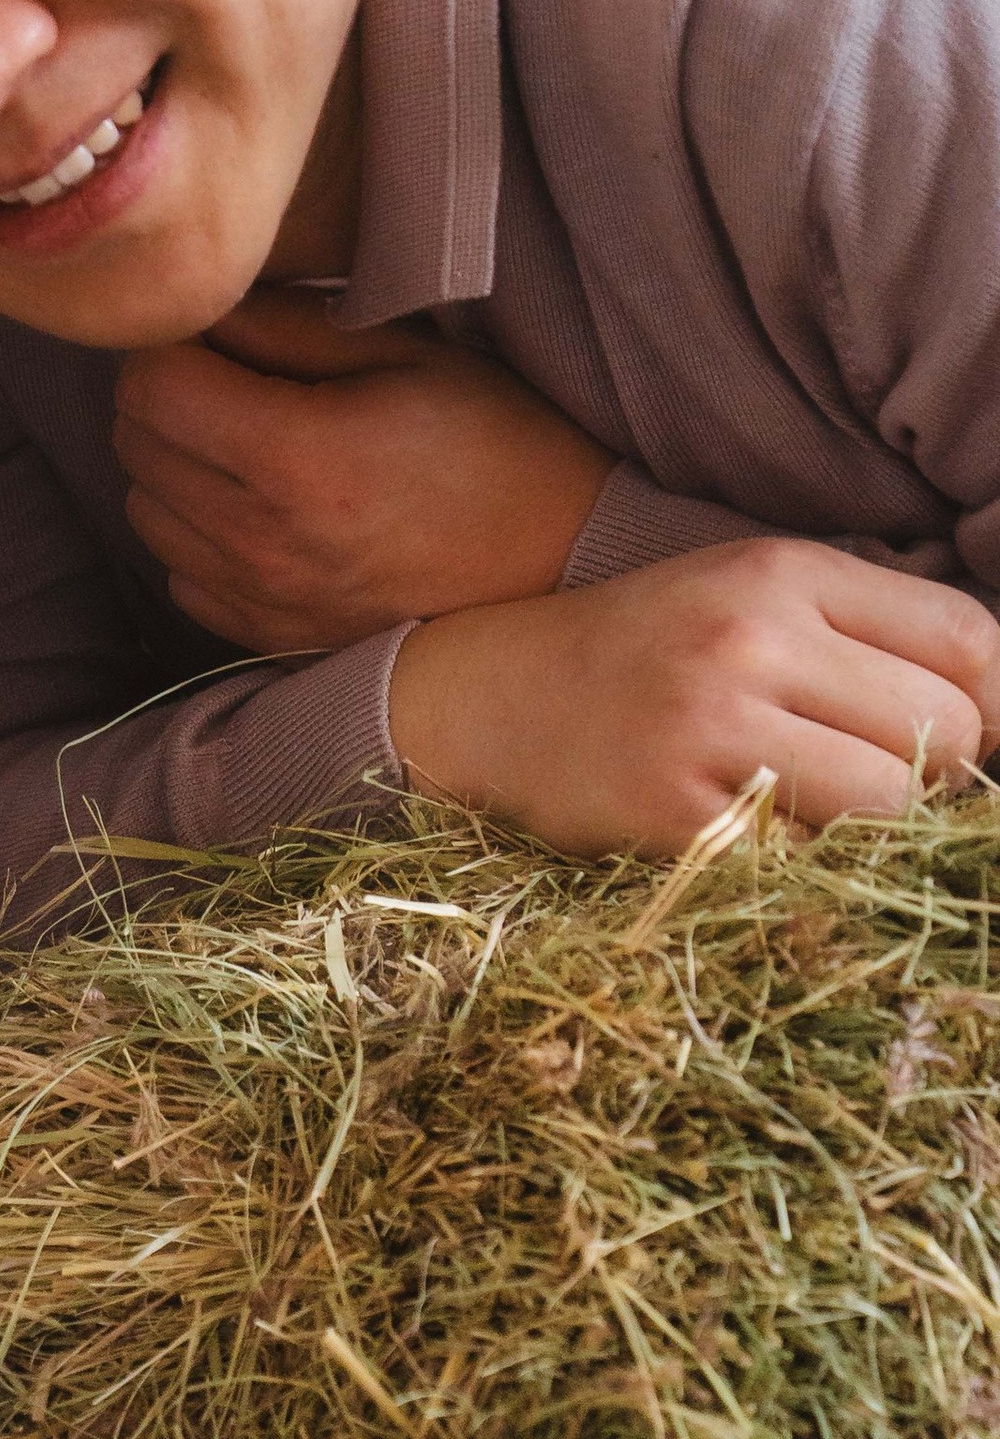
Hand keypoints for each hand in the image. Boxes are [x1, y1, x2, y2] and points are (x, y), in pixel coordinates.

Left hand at [112, 287, 614, 649]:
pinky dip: (197, 536)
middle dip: (165, 398)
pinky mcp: (270, 637)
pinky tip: (258, 512)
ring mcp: (261, 598)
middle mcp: (261, 538)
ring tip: (245, 446)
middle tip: (229, 380)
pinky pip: (180, 574)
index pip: (151, 385)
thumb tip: (200, 310)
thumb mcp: (403, 353)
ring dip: (173, 468)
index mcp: (293, 454)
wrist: (563, 560)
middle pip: (135, 446)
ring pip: (146, 511)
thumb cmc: (495, 441)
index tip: (214, 337)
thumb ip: (285, 325)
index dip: (171, 345)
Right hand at [389, 537, 999, 850]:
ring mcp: (707, 732)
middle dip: (937, 773)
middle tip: (868, 778)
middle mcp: (749, 641)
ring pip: (892, 806)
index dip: (987, 703)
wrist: (489, 698)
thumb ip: (867, 632)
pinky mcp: (671, 819)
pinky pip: (806, 863)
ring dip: (876, 827)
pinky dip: (801, 865)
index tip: (946, 734)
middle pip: (947, 731)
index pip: (969, 641)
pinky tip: (754, 837)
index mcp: (783, 573)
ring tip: (818, 811)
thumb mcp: (752, 596)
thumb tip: (995, 717)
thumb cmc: (647, 652)